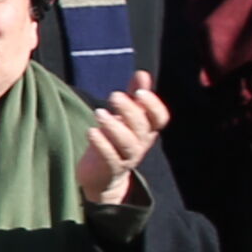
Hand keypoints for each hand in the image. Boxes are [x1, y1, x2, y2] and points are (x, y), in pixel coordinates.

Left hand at [73, 73, 170, 206]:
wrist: (103, 177)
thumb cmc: (115, 142)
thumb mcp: (126, 119)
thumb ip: (134, 98)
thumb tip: (143, 73)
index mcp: (146, 130)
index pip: (160, 118)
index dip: (153, 105)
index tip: (139, 91)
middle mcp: (140, 144)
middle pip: (142, 128)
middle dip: (130, 110)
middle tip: (114, 95)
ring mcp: (127, 158)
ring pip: (128, 144)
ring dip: (115, 127)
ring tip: (99, 113)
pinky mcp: (110, 169)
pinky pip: (110, 158)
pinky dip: (102, 144)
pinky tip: (91, 131)